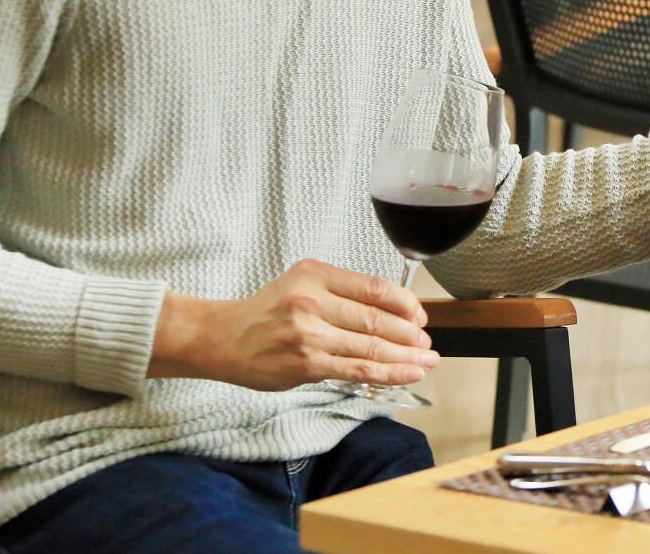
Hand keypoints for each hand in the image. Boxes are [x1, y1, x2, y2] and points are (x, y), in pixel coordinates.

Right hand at [150, 259, 437, 389]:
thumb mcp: (302, 284)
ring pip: (371, 346)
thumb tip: (393, 312)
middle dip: (410, 333)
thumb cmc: (266, 312)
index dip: (405, 303)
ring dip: (406, 356)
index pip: (374, 287)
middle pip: (377, 318)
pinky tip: (409, 373)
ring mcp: (309, 334)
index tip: (420, 315)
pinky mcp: (306, 364)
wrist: (222, 338)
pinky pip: (357, 370)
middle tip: (427, 342)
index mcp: (316, 275)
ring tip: (427, 360)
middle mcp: (313, 301)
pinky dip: (389, 373)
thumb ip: (342, 293)